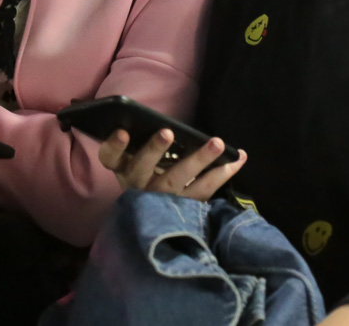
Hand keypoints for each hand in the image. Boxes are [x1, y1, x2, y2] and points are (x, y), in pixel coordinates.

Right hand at [98, 128, 245, 201]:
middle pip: (142, 168)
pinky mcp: (184, 211)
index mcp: (124, 170)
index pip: (110, 158)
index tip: (123, 132)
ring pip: (178, 181)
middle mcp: (139, 187)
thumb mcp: (137, 164)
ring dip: (199, 159)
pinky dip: (224, 172)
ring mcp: (162, 201)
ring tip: (217, 142)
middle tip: (167, 131)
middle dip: (154, 150)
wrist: (157, 227)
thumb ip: (143, 146)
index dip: (114, 146)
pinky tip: (239, 157)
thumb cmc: (149, 178)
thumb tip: (162, 120)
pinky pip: (204, 190)